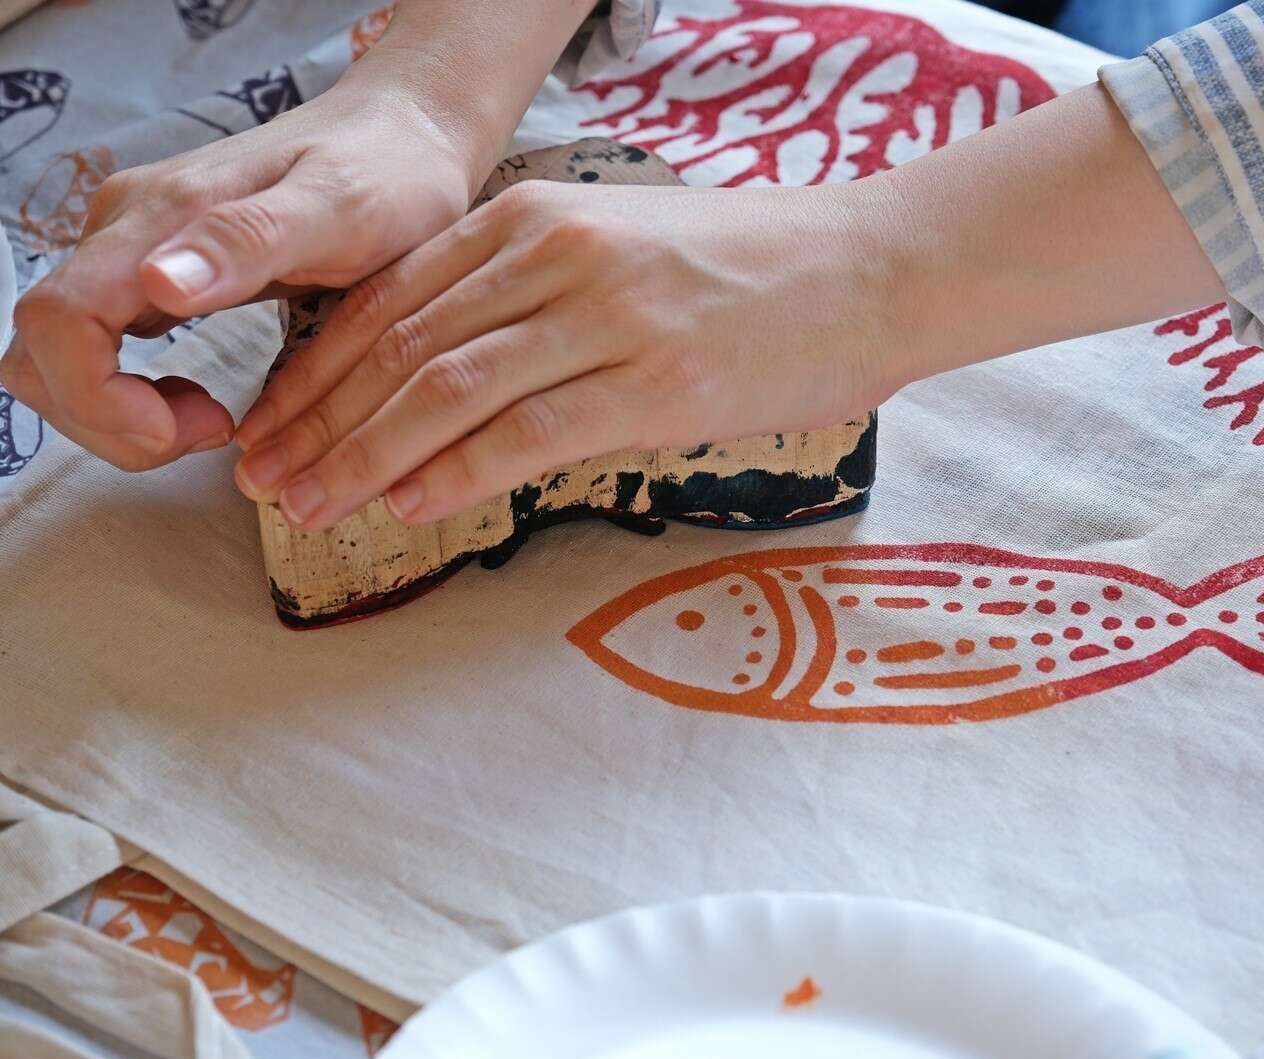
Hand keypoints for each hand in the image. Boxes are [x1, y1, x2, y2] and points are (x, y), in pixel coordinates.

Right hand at [0, 79, 479, 471]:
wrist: (405, 135)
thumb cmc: (387, 172)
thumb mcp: (341, 208)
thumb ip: (249, 241)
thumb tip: (158, 283)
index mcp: (159, 217)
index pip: (58, 323)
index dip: (101, 400)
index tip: (201, 427)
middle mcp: (126, 231)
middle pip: (41, 352)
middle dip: (108, 421)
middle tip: (213, 433)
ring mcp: (133, 252)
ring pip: (61, 359)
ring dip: (117, 415)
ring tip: (214, 423)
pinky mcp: (152, 272)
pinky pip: (99, 351)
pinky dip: (132, 398)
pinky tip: (205, 403)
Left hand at [230, 176, 916, 531]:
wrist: (868, 268)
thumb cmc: (746, 267)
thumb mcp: (619, 246)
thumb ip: (530, 291)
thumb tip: (444, 371)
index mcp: (537, 217)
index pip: (393, 299)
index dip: (318, 372)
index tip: (274, 427)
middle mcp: (558, 254)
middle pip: (403, 346)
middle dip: (321, 422)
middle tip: (268, 482)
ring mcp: (606, 315)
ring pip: (448, 389)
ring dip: (368, 456)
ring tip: (316, 507)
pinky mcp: (655, 381)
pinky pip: (529, 432)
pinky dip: (459, 472)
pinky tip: (412, 506)